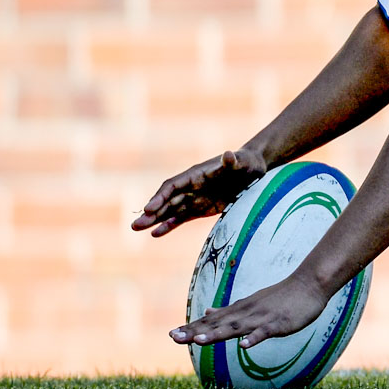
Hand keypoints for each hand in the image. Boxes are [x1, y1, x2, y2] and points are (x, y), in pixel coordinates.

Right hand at [131, 149, 266, 236]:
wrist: (254, 171)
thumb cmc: (246, 163)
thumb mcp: (242, 162)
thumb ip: (232, 162)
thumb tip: (228, 155)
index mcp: (195, 174)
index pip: (172, 186)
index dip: (161, 197)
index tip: (149, 208)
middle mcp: (191, 187)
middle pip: (166, 200)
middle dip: (151, 212)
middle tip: (135, 225)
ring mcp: (194, 198)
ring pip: (169, 210)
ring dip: (154, 220)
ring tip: (136, 228)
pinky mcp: (200, 209)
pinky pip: (180, 218)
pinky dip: (168, 225)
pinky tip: (155, 234)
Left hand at [171, 272, 329, 348]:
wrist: (309, 284)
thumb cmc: (281, 295)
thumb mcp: (251, 302)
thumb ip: (228, 310)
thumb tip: (206, 312)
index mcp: (239, 310)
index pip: (211, 321)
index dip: (192, 328)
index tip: (172, 335)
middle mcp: (246, 313)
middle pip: (218, 325)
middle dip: (196, 332)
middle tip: (174, 338)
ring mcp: (262, 317)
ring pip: (237, 327)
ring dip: (218, 334)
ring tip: (199, 342)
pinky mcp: (279, 323)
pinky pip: (265, 332)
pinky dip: (255, 338)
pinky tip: (245, 346)